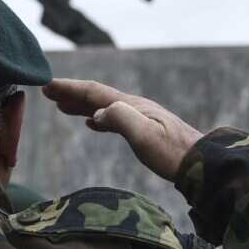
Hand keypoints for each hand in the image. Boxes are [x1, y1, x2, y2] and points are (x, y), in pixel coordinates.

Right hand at [42, 79, 203, 181]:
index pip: (93, 92)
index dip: (69, 88)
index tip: (47, 85)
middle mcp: (133, 107)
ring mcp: (140, 118)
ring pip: (103, 107)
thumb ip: (120, 120)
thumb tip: (96, 115)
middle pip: (96, 96)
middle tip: (47, 91)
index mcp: (130, 106)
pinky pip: (114, 119)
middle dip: (71, 93)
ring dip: (81, 105)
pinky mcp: (144, 130)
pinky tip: (92, 124)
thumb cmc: (172, 153)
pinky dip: (97, 118)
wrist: (201, 163)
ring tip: (62, 106)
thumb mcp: (145, 136)